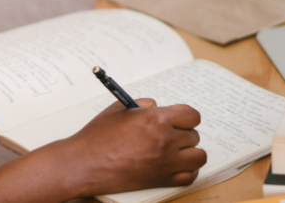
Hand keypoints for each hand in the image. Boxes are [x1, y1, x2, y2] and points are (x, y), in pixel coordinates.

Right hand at [58, 98, 206, 197]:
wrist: (85, 163)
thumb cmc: (98, 136)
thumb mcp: (120, 108)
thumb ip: (143, 104)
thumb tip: (157, 107)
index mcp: (156, 119)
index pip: (192, 115)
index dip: (186, 116)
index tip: (180, 119)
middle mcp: (165, 140)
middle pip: (194, 135)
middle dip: (183, 133)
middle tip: (170, 135)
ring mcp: (165, 162)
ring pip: (198, 156)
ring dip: (190, 152)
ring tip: (177, 151)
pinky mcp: (161, 180)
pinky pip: (190, 176)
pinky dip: (187, 170)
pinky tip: (177, 165)